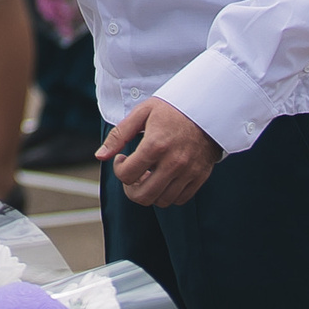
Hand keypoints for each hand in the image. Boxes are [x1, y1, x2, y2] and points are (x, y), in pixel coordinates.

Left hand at [104, 97, 221, 206]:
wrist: (208, 107)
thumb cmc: (171, 109)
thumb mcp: (142, 113)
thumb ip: (119, 135)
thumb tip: (100, 156)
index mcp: (155, 145)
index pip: (127, 175)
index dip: (118, 169)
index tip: (122, 159)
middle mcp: (173, 162)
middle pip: (144, 196)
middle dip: (131, 190)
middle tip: (132, 176)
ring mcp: (188, 172)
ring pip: (162, 201)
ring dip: (150, 192)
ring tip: (149, 175)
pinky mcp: (200, 177)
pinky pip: (180, 199)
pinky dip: (168, 194)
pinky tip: (163, 178)